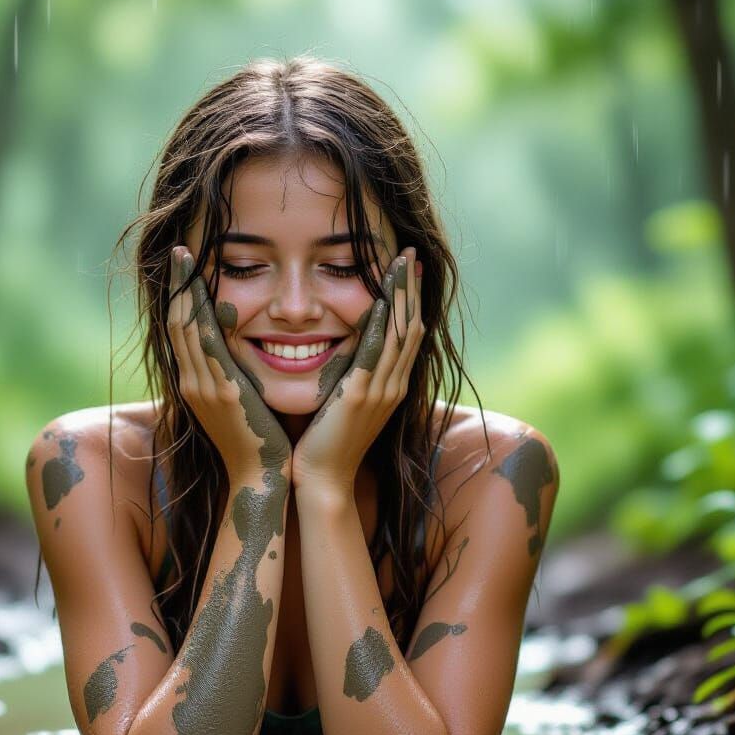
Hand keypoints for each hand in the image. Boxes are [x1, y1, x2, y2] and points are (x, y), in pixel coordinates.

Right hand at [167, 246, 291, 482]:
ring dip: (185, 290)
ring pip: (188, 328)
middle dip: (177, 285)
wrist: (261, 479)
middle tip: (177, 251)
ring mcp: (205, 386)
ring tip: (185, 258)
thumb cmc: (260, 444)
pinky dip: (205, 314)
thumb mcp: (241, 404)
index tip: (182, 269)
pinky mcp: (224, 391)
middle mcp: (193, 382)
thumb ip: (237, 376)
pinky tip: (206, 290)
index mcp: (196, 385)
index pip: (182, 332)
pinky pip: (209, 345)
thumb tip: (245, 350)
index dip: (180, 298)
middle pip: (178, 323)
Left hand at [291, 246, 423, 492]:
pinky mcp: (359, 397)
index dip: (409, 300)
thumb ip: (349, 376)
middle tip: (410, 253)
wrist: (323, 481)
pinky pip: (374, 353)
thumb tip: (341, 350)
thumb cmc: (325, 444)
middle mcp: (392, 385)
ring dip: (400, 296)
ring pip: (398, 334)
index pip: (407, 334)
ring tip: (400, 263)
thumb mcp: (343, 403)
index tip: (407, 269)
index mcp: (390, 386)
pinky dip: (379, 325)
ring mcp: (379, 391)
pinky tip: (378, 301)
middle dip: (410, 288)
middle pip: (410, 326)